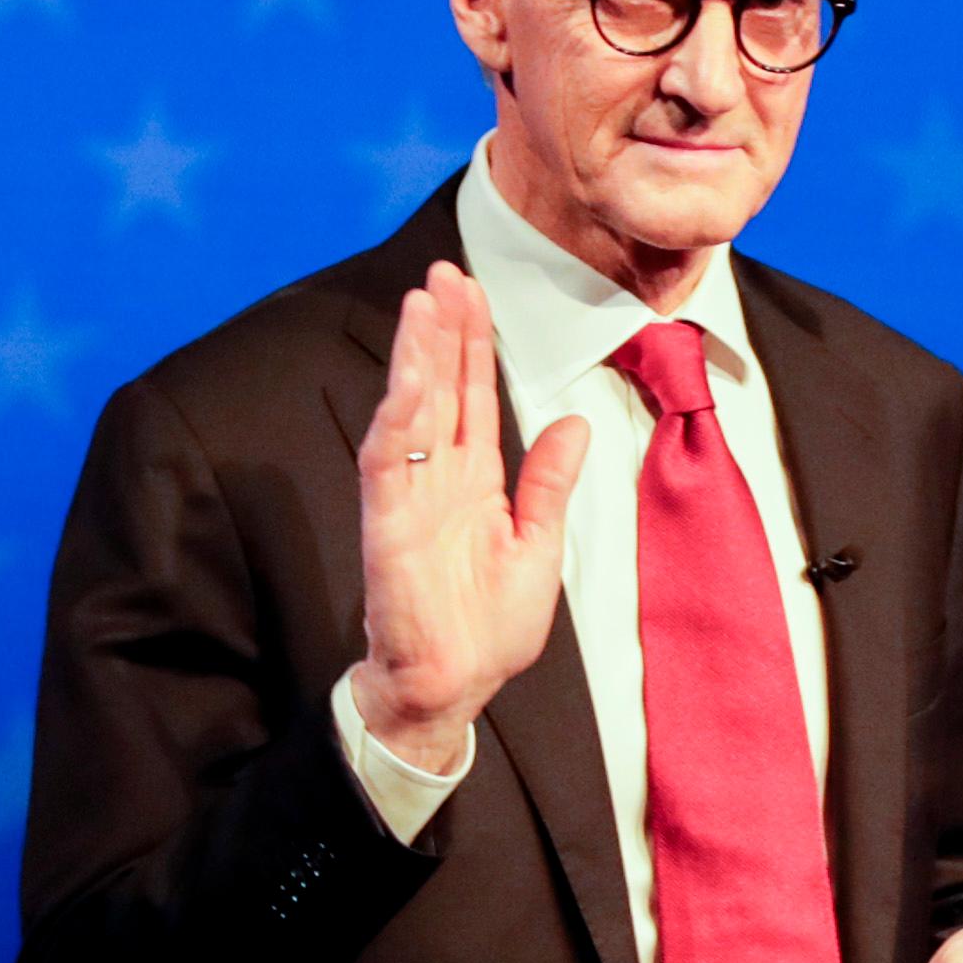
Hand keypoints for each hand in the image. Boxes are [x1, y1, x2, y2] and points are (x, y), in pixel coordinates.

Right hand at [351, 261, 585, 772]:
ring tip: (423, 305)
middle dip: (441, 331)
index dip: (471, 345)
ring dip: (416, 359)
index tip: (470, 292)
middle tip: (444, 274)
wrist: (453, 688)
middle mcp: (437, 479)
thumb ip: (548, 484)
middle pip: (439, 390)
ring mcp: (409, 498)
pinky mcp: (389, 525)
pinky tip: (409, 379)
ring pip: (411, 412)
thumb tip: (574, 424)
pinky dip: (398, 420)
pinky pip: (389, 464)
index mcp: (474, 482)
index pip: (471, 397)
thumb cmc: (488, 629)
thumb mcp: (538, 546)